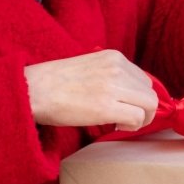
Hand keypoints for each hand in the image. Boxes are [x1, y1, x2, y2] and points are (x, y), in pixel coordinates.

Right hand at [23, 49, 158, 130]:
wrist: (33, 90)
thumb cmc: (55, 83)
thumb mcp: (89, 66)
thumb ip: (110, 74)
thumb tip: (127, 93)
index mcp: (113, 57)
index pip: (143, 78)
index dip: (138, 96)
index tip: (126, 105)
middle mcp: (117, 68)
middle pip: (150, 92)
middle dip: (143, 109)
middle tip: (126, 118)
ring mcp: (112, 86)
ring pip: (149, 105)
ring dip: (140, 118)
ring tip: (121, 122)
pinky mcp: (106, 107)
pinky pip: (137, 118)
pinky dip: (132, 126)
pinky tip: (117, 126)